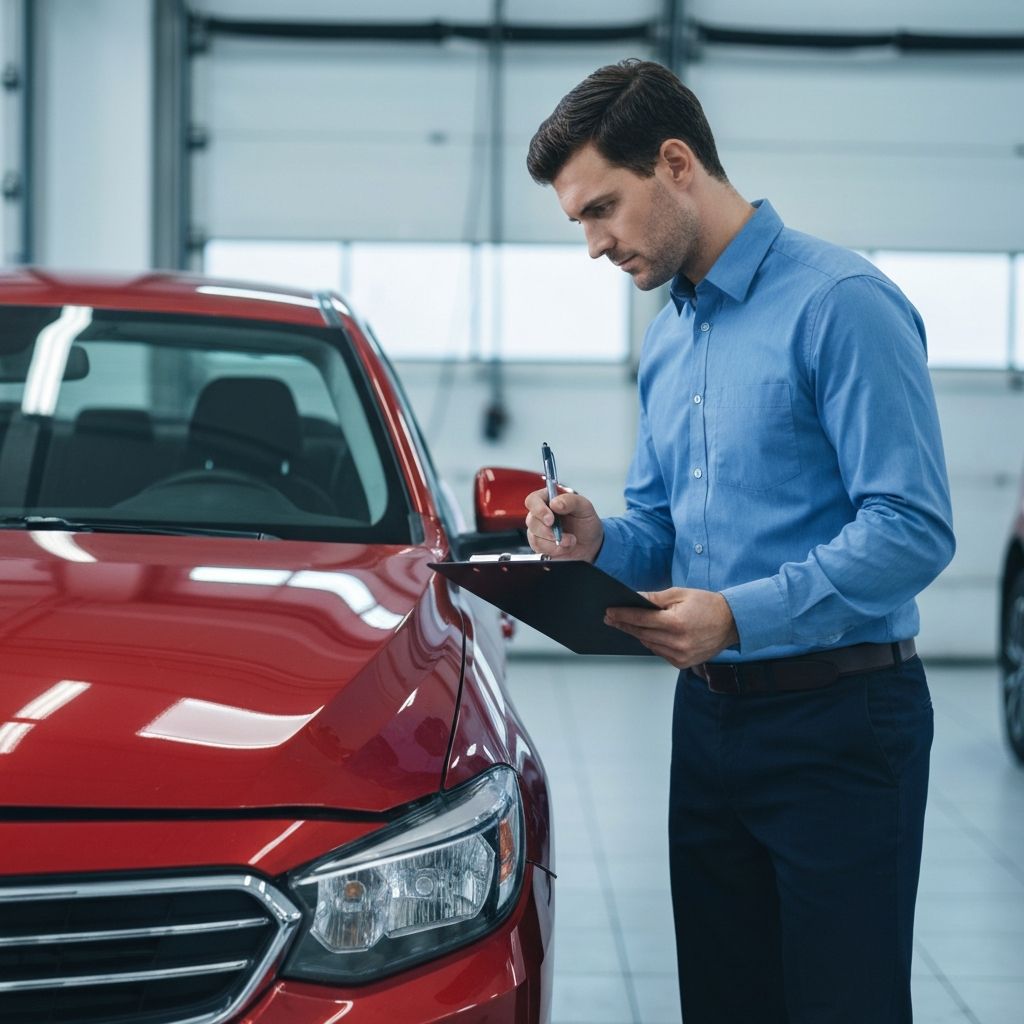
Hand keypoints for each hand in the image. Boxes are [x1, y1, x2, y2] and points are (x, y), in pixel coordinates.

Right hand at [524, 488, 603, 560]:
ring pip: (535, 537)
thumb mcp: (584, 507)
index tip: (550, 520)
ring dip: (555, 542)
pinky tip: (565, 547)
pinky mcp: (539, 545)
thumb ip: (570, 500)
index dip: (539, 510)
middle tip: (563, 535)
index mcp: (548, 500)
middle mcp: (540, 515)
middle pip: (532, 521)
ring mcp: (538, 531)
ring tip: (571, 541)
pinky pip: (540, 549)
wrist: (590, 544)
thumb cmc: (585, 523)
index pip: (533, 500)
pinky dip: (555, 550)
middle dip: (549, 531)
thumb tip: (554, 503)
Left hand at [604, 588, 738, 668]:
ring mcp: (681, 655)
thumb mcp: (680, 594)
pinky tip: (649, 634)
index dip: (623, 615)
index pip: (641, 619)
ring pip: (648, 644)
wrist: (731, 623)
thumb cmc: (707, 605)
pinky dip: (652, 643)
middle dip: (624, 625)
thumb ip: (655, 599)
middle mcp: (678, 643)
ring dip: (637, 634)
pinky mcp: (683, 663)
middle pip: (641, 634)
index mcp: (676, 623)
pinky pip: (659, 652)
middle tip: (610, 618)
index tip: (609, 612)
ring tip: (626, 624)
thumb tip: (634, 598)